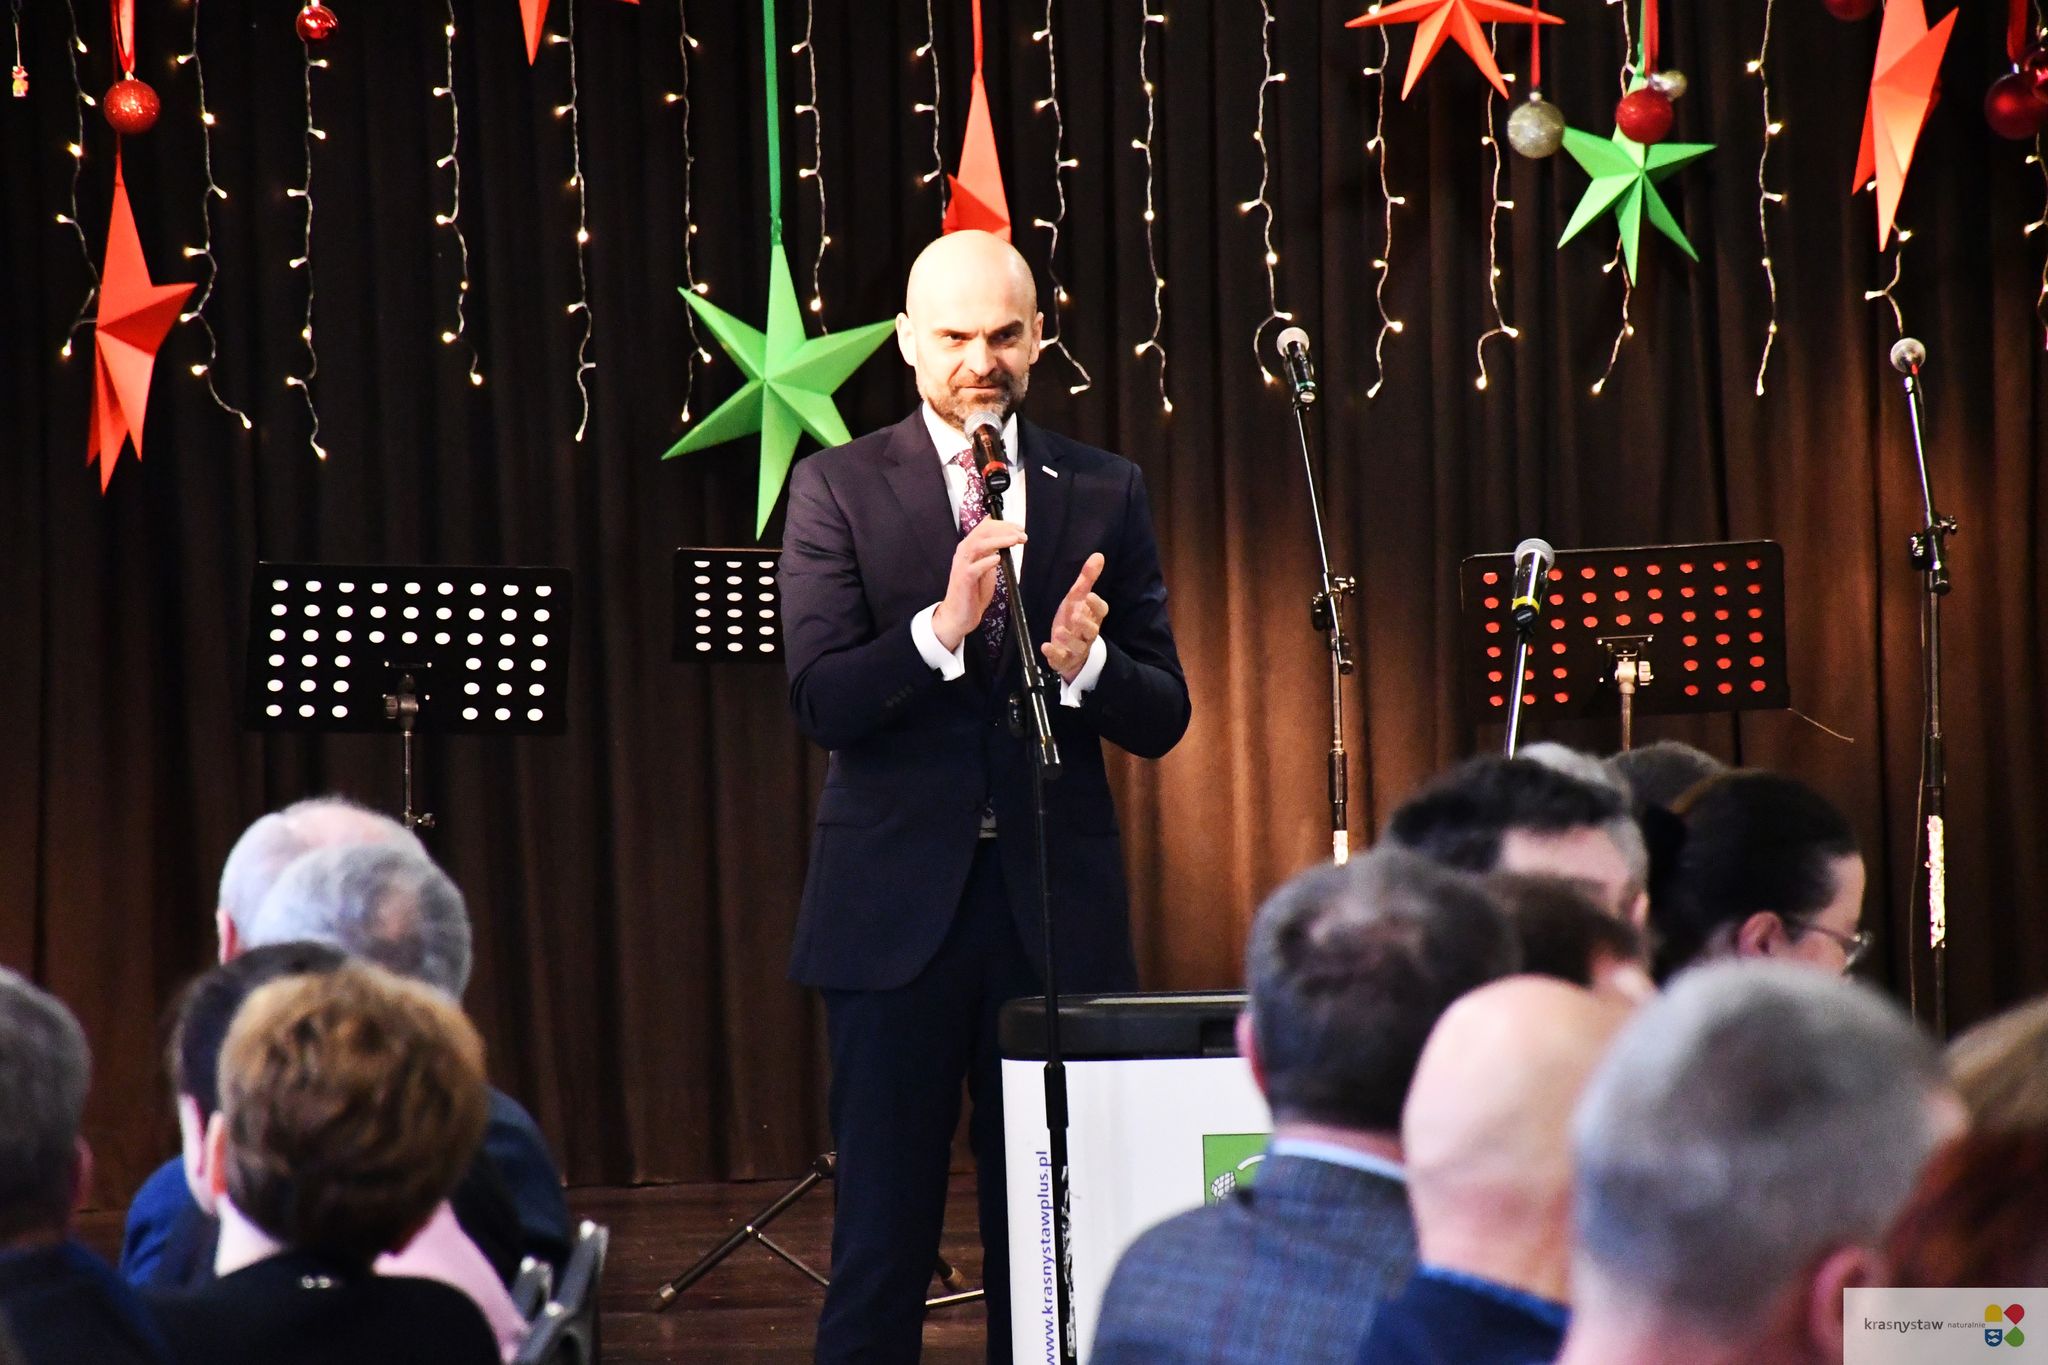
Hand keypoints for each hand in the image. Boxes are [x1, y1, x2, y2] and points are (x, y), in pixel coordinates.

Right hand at [933, 518, 1025, 650]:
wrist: (959, 614)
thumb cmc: (973, 591)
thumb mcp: (986, 566)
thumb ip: (992, 552)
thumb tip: (1006, 538)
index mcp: (969, 548)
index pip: (985, 527)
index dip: (1003, 524)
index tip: (1019, 528)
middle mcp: (964, 553)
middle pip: (982, 532)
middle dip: (1004, 529)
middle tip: (1021, 534)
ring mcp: (962, 566)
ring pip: (978, 545)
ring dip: (998, 541)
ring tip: (1014, 540)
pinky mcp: (964, 580)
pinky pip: (974, 568)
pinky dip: (987, 561)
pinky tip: (998, 559)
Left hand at [1042, 553, 1107, 682]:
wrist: (1070, 650)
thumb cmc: (1075, 621)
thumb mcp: (1077, 598)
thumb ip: (1087, 579)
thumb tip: (1098, 555)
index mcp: (1092, 617)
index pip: (1101, 612)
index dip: (1096, 605)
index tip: (1089, 596)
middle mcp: (1087, 634)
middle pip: (1092, 630)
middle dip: (1085, 623)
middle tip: (1076, 615)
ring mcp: (1076, 648)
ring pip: (1078, 646)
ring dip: (1069, 639)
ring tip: (1060, 631)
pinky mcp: (1064, 659)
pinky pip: (1061, 659)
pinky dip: (1054, 653)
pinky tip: (1045, 646)